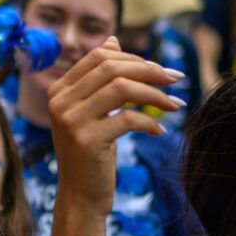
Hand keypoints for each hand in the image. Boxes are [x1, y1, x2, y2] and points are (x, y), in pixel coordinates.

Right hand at [45, 38, 184, 212]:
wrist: (80, 195)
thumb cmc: (90, 152)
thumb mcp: (91, 111)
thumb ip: (99, 79)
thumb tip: (114, 40)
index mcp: (59, 90)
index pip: (99, 57)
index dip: (133, 57)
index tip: (159, 69)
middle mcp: (60, 102)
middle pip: (113, 68)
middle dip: (150, 70)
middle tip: (175, 79)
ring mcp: (71, 120)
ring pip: (123, 88)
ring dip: (155, 94)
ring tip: (176, 104)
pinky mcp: (87, 140)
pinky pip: (129, 119)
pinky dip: (150, 122)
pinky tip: (159, 130)